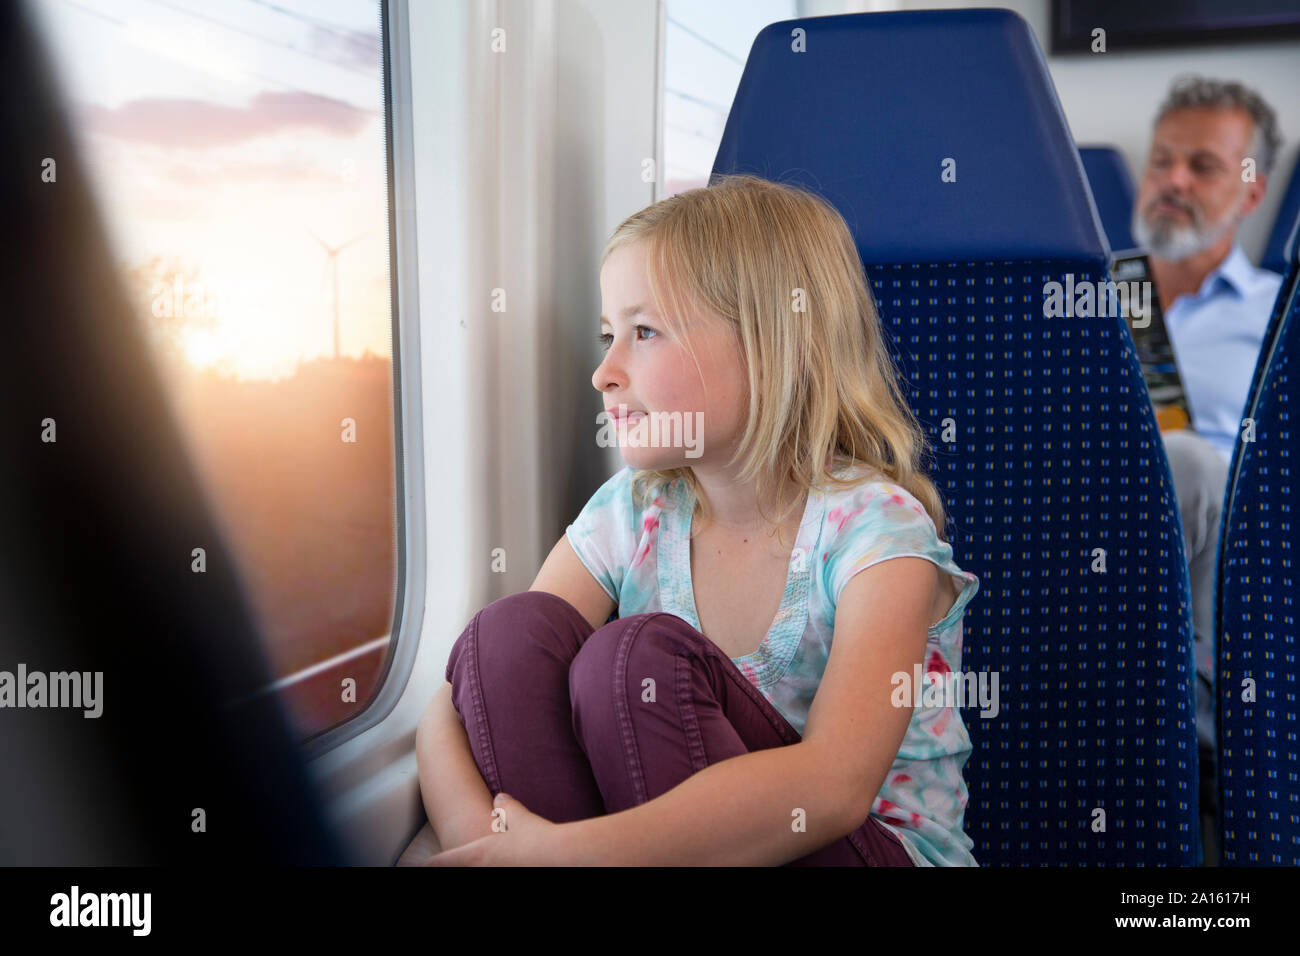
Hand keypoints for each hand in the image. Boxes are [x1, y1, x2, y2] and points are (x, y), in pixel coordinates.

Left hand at [424, 793, 565, 865]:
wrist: (560, 856)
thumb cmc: (538, 837)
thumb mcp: (520, 817)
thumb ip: (506, 807)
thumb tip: (500, 798)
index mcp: (478, 854)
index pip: (443, 861)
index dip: (431, 863)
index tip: (420, 864)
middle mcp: (483, 870)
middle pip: (457, 870)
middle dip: (453, 865)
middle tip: (446, 863)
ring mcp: (498, 876)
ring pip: (479, 873)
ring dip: (480, 867)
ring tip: (490, 860)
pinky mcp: (512, 878)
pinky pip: (502, 872)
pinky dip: (502, 867)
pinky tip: (512, 863)